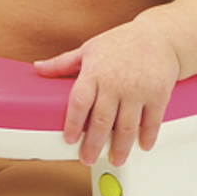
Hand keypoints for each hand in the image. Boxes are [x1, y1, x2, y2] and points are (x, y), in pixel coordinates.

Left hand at [34, 20, 180, 166]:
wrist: (159, 36)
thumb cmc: (121, 43)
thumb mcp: (89, 49)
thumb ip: (63, 63)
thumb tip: (38, 68)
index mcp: (95, 72)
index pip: (80, 102)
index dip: (72, 123)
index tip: (68, 139)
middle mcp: (116, 83)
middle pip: (102, 120)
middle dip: (93, 144)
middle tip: (87, 158)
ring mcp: (138, 90)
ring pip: (127, 126)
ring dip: (120, 147)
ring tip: (115, 159)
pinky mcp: (158, 95)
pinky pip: (152, 121)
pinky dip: (147, 137)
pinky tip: (142, 146)